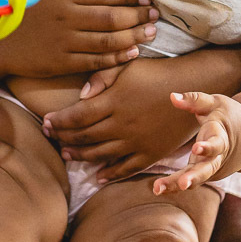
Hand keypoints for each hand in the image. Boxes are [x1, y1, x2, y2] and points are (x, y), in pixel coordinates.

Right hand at [0, 0, 158, 76]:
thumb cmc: (20, 8)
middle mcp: (68, 17)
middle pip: (113, 17)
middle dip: (138, 16)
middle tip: (155, 17)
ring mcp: (65, 41)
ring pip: (108, 40)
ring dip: (133, 37)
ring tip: (150, 33)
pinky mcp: (61, 62)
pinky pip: (95, 60)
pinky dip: (116, 57)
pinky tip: (131, 53)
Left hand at [42, 57, 199, 179]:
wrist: (194, 86)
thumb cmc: (157, 72)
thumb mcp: (128, 66)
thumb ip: (102, 76)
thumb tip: (81, 95)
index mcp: (114, 101)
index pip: (77, 116)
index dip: (58, 121)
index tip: (46, 121)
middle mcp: (123, 124)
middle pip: (84, 136)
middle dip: (63, 137)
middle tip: (50, 137)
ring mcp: (137, 142)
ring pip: (100, 155)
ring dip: (80, 156)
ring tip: (66, 154)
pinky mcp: (151, 153)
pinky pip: (126, 169)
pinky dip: (109, 174)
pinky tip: (97, 176)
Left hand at [152, 92, 240, 193]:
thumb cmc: (227, 116)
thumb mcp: (214, 103)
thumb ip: (194, 100)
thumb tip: (172, 96)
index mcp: (222, 136)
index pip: (217, 143)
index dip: (208, 146)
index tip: (196, 148)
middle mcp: (218, 156)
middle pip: (208, 169)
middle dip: (195, 177)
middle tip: (183, 184)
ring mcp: (211, 167)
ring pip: (197, 178)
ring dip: (178, 184)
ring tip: (158, 189)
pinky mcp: (204, 173)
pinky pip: (189, 180)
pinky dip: (174, 186)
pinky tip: (158, 189)